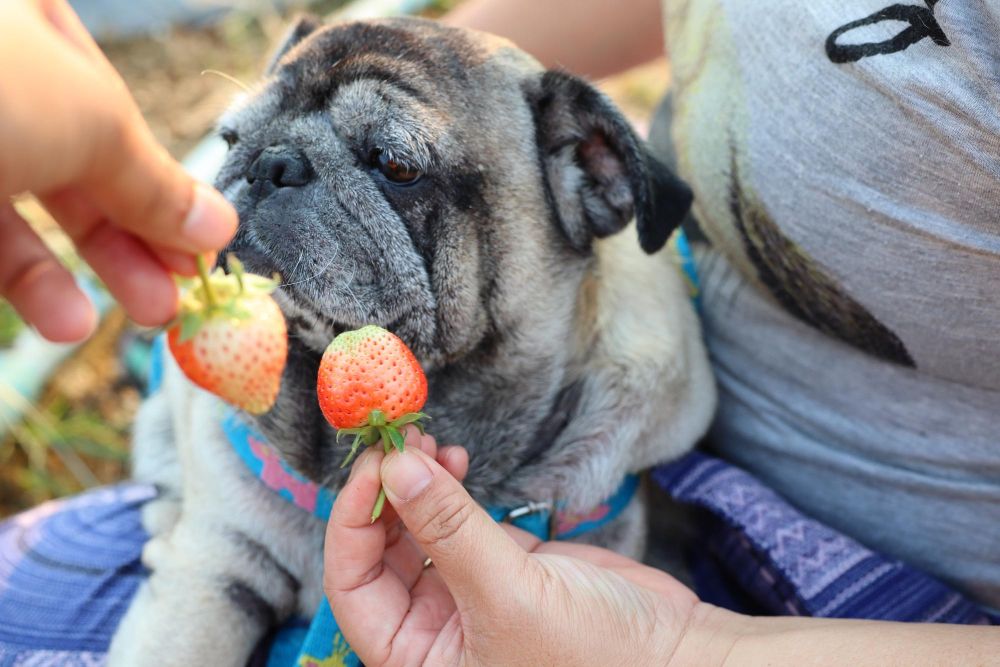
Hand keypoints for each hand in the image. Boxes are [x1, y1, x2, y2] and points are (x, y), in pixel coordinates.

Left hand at [0, 0, 235, 342]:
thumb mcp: (89, 121)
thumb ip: (153, 180)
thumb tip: (218, 226)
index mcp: (26, 25)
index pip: (108, 108)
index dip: (161, 182)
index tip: (202, 248)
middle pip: (71, 165)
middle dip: (132, 238)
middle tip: (177, 299)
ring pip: (17, 211)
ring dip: (82, 272)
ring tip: (137, 319)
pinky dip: (21, 282)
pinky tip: (64, 320)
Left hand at [325, 435, 721, 665]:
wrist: (671, 654)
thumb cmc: (595, 656)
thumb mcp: (510, 593)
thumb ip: (449, 528)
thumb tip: (396, 466)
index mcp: (415, 659)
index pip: (353, 585)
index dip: (353, 521)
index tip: (375, 465)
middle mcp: (432, 631)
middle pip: (379, 551)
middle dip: (385, 492)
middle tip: (402, 442)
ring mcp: (465, 594)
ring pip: (415, 530)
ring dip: (415, 483)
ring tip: (430, 443)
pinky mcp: (499, 565)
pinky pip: (455, 520)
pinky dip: (448, 487)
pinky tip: (454, 460)